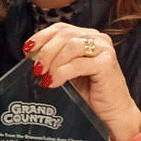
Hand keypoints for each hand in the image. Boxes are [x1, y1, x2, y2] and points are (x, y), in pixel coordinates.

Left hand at [23, 23, 140, 140]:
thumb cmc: (91, 92)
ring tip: (45, 76)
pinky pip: (78, 64)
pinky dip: (62, 73)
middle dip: (45, 51)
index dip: (41, 36)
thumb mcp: (68, 71)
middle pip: (64, 34)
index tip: (27, 49)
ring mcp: (104, 49)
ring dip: (53, 61)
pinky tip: (53, 83)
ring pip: (71, 46)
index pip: (61, 28)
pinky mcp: (107, 64)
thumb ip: (55, 59)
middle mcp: (98, 38)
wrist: (113, 112)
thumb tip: (32, 54)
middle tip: (36, 68)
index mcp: (88, 36)